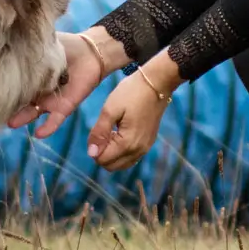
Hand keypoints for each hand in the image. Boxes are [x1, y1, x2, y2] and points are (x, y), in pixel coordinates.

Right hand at [7, 29, 118, 135]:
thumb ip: (28, 47)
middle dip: (7, 107)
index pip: (13, 85)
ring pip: (33, 112)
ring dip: (22, 118)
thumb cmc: (67, 46)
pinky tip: (39, 133)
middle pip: (19, 102)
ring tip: (11, 123)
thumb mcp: (44, 44)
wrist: (90, 51)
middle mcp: (36, 92)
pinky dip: (48, 127)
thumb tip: (9, 36)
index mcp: (29, 77)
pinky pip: (55, 120)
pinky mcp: (64, 106)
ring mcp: (49, 101)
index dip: (1, 88)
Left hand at [87, 55, 178, 171]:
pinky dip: (121, 151)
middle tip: (103, 131)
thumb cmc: (131, 93)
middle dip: (102, 153)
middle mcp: (138, 151)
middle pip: (111, 166)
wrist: (157, 83)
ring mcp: (145, 148)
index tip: (97, 131)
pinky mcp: (148, 143)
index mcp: (127, 144)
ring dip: (111, 153)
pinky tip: (120, 133)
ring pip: (121, 164)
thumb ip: (99, 133)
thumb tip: (91, 153)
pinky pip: (131, 157)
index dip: (94, 148)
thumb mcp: (110, 109)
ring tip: (111, 131)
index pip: (103, 160)